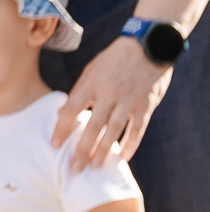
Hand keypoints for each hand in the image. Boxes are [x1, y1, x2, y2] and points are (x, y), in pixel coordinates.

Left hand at [53, 37, 172, 170]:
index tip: (55, 144)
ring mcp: (130, 99)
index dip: (62, 128)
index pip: (72, 109)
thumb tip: (62, 114)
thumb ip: (80, 91)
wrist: (152, 43)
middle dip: (82, 148)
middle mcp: (110, 92)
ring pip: (115, 129)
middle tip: (74, 168)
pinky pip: (138, 127)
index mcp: (92, 82)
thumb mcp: (94, 68)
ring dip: (104, 150)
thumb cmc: (118, 57)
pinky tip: (122, 156)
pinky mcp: (147, 103)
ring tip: (95, 165)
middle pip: (93, 125)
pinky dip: (131, 143)